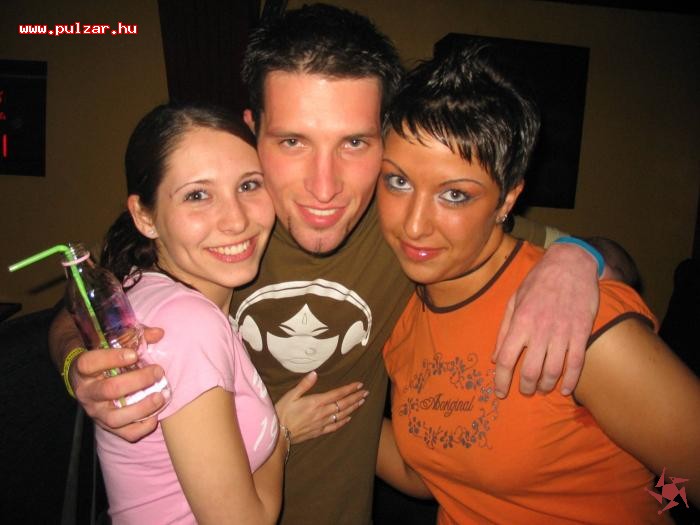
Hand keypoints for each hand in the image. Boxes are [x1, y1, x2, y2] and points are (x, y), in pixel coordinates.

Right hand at [71, 326, 168, 441]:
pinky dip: (142, 428)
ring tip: (161, 396)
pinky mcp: (107, 427)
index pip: (89, 363)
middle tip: (158, 371)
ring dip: (142, 407)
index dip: (112, 358)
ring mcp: (96, 412)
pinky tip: (155, 416)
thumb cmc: (105, 360)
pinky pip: (124, 434)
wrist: (88, 381)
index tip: (135, 354)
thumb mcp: (112, 346)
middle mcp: (87, 393)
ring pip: (115, 417)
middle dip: (138, 381)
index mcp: (83, 370)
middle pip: (109, 390)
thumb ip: (134, 337)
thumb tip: (159, 333)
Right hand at [275, 371, 368, 444]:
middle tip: (366, 392)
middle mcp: (322, 412)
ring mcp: (322, 423)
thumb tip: (315, 373)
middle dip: (355, 397)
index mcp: (316, 402)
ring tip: (361, 402)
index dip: (349, 388)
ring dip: (353, 408)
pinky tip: (349, 418)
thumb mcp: (290, 395)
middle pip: (343, 404)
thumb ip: (304, 385)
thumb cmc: (282, 412)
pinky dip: (343, 422)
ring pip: (342, 415)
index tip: (359, 384)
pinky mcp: (319, 431)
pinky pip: (335, 426)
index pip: (337, 394)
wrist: (278, 434)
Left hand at [492, 242, 598, 397]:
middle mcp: (540, 330)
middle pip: (530, 371)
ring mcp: (563, 332)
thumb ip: (504, 330)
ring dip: (546, 386)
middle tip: (525, 390)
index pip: (505, 359)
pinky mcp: (582, 332)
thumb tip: (494, 357)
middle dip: (526, 387)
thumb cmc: (538, 281)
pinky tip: (565, 389)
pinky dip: (570, 381)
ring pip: (553, 371)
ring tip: (541, 389)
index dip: (501, 380)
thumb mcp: (514, 301)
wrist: (571, 264)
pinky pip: (576, 363)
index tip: (500, 392)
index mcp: (520, 322)